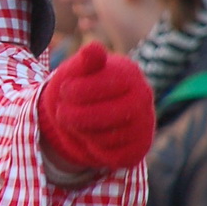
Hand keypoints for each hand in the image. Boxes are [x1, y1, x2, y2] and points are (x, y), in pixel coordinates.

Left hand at [38, 41, 154, 172]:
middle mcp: (144, 98)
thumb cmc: (82, 86)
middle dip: (75, 116)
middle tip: (61, 113)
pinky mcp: (140, 148)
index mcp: (129, 73)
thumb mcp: (77, 71)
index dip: (74, 91)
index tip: (64, 90)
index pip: (101, 86)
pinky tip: (92, 137)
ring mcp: (145, 124)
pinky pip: (113, 156)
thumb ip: (84, 61)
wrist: (91, 112)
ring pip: (107, 138)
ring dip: (83, 133)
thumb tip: (93, 49)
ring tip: (77, 122)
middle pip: (106, 116)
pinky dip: (95, 149)